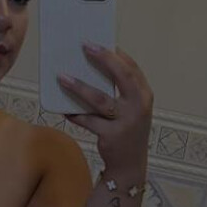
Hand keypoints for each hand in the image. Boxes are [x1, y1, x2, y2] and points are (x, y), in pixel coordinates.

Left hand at [58, 44, 152, 170]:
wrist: (130, 166)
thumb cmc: (127, 129)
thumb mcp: (131, 108)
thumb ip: (119, 90)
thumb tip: (91, 66)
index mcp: (144, 95)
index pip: (132, 68)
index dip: (116, 53)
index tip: (99, 41)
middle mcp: (139, 106)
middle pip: (122, 76)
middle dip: (104, 59)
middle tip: (85, 46)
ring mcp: (126, 121)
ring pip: (100, 99)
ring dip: (79, 87)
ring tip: (62, 77)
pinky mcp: (111, 135)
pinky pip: (88, 121)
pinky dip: (75, 114)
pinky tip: (64, 109)